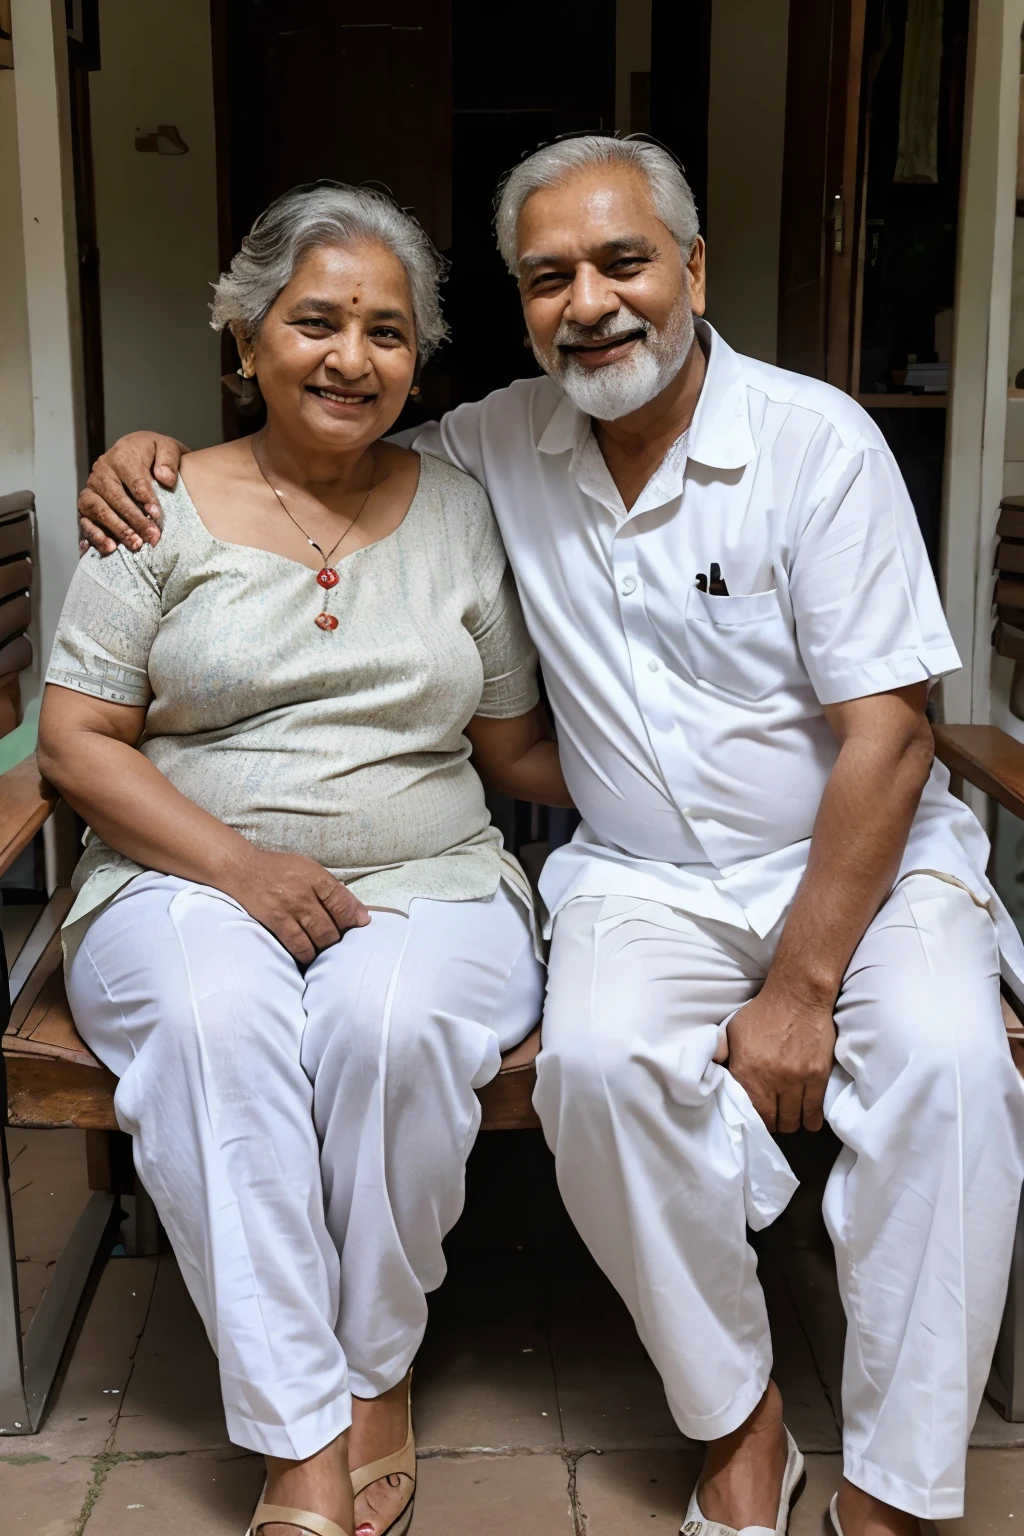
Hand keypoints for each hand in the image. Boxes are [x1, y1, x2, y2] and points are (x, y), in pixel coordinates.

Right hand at [78, 432, 188, 555]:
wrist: (140, 457)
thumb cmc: (155, 456)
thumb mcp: (167, 448)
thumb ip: (168, 459)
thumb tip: (165, 477)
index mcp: (121, 456)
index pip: (133, 479)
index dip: (145, 497)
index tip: (157, 513)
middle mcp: (101, 473)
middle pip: (115, 498)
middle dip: (135, 519)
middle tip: (153, 537)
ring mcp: (91, 491)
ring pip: (99, 511)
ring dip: (117, 529)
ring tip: (136, 544)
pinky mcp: (86, 508)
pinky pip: (86, 523)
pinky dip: (96, 537)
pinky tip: (110, 549)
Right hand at [222, 847, 369, 963]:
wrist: (243, 870)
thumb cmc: (280, 869)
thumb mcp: (311, 870)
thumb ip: (334, 890)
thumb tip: (361, 915)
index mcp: (316, 877)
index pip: (344, 903)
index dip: (356, 918)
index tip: (361, 926)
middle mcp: (305, 893)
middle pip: (334, 926)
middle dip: (341, 937)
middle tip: (341, 941)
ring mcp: (290, 910)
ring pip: (319, 939)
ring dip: (326, 949)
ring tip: (327, 950)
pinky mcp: (276, 923)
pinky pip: (298, 946)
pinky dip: (308, 955)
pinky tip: (311, 957)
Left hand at [724, 985, 836, 1133]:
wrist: (797, 996)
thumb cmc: (762, 1012)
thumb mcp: (732, 1030)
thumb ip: (720, 1054)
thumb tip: (709, 1072)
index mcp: (746, 1071)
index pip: (750, 1113)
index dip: (754, 1120)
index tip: (757, 1118)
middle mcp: (770, 1080)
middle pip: (773, 1121)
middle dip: (773, 1123)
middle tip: (775, 1118)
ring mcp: (796, 1080)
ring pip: (794, 1120)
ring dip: (791, 1122)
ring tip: (790, 1116)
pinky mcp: (817, 1076)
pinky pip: (814, 1111)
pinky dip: (811, 1119)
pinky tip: (808, 1118)